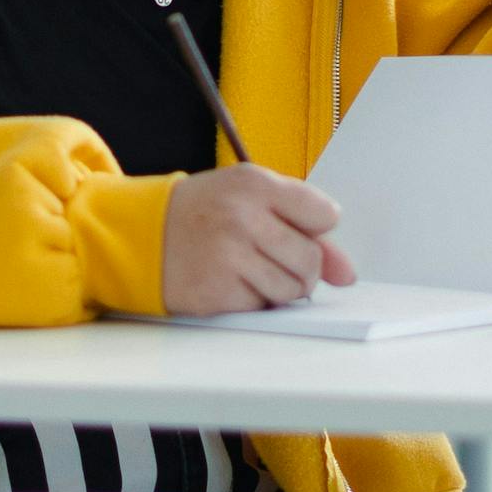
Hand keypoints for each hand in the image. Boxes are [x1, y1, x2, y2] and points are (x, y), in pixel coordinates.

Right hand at [160, 164, 357, 313]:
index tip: (294, 227)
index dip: (314, 228)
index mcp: (254, 184)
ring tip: (253, 270)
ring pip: (292, 290)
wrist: (144, 234)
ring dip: (281, 288)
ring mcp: (226, 257)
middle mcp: (240, 217)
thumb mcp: (251, 198)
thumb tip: (346, 273)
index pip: (324, 214)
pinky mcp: (215, 292)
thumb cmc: (207, 212)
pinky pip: (262, 307)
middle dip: (303, 267)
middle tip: (276, 257)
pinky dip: (254, 301)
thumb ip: (305, 225)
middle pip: (311, 259)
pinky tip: (231, 282)